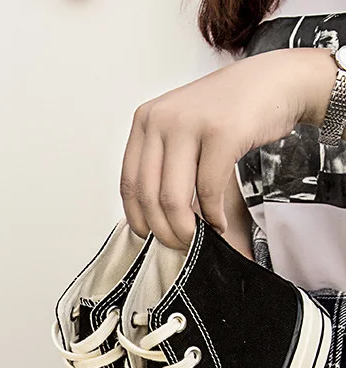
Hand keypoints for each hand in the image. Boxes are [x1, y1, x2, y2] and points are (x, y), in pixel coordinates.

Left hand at [120, 48, 336, 248]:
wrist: (279, 81)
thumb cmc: (230, 111)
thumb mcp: (183, 129)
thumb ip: (163, 163)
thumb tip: (152, 218)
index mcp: (146, 119)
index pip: (129, 183)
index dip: (137, 218)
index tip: (148, 237)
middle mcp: (162, 119)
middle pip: (149, 195)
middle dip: (163, 230)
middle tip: (178, 245)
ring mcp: (191, 123)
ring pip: (173, 198)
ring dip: (185, 228)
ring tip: (197, 239)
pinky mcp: (222, 132)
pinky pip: (208, 190)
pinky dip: (212, 215)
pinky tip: (218, 222)